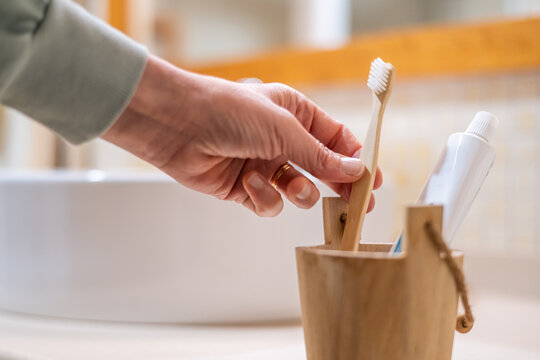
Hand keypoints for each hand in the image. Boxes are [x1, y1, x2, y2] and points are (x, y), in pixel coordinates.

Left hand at [102, 55, 381, 216]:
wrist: (178, 125)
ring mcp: (264, 165)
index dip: (355, 159)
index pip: (336, 139)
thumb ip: (320, 156)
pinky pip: (269, 204)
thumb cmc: (230, 112)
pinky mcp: (244, 188)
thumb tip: (355, 170)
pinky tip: (249, 183)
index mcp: (295, 115)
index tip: (372, 180)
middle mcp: (281, 141)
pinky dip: (263, 197)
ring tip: (288, 184)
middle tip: (357, 206)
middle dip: (339, 187)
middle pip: (322, 168)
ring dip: (298, 191)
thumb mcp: (284, 130)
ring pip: (299, 191)